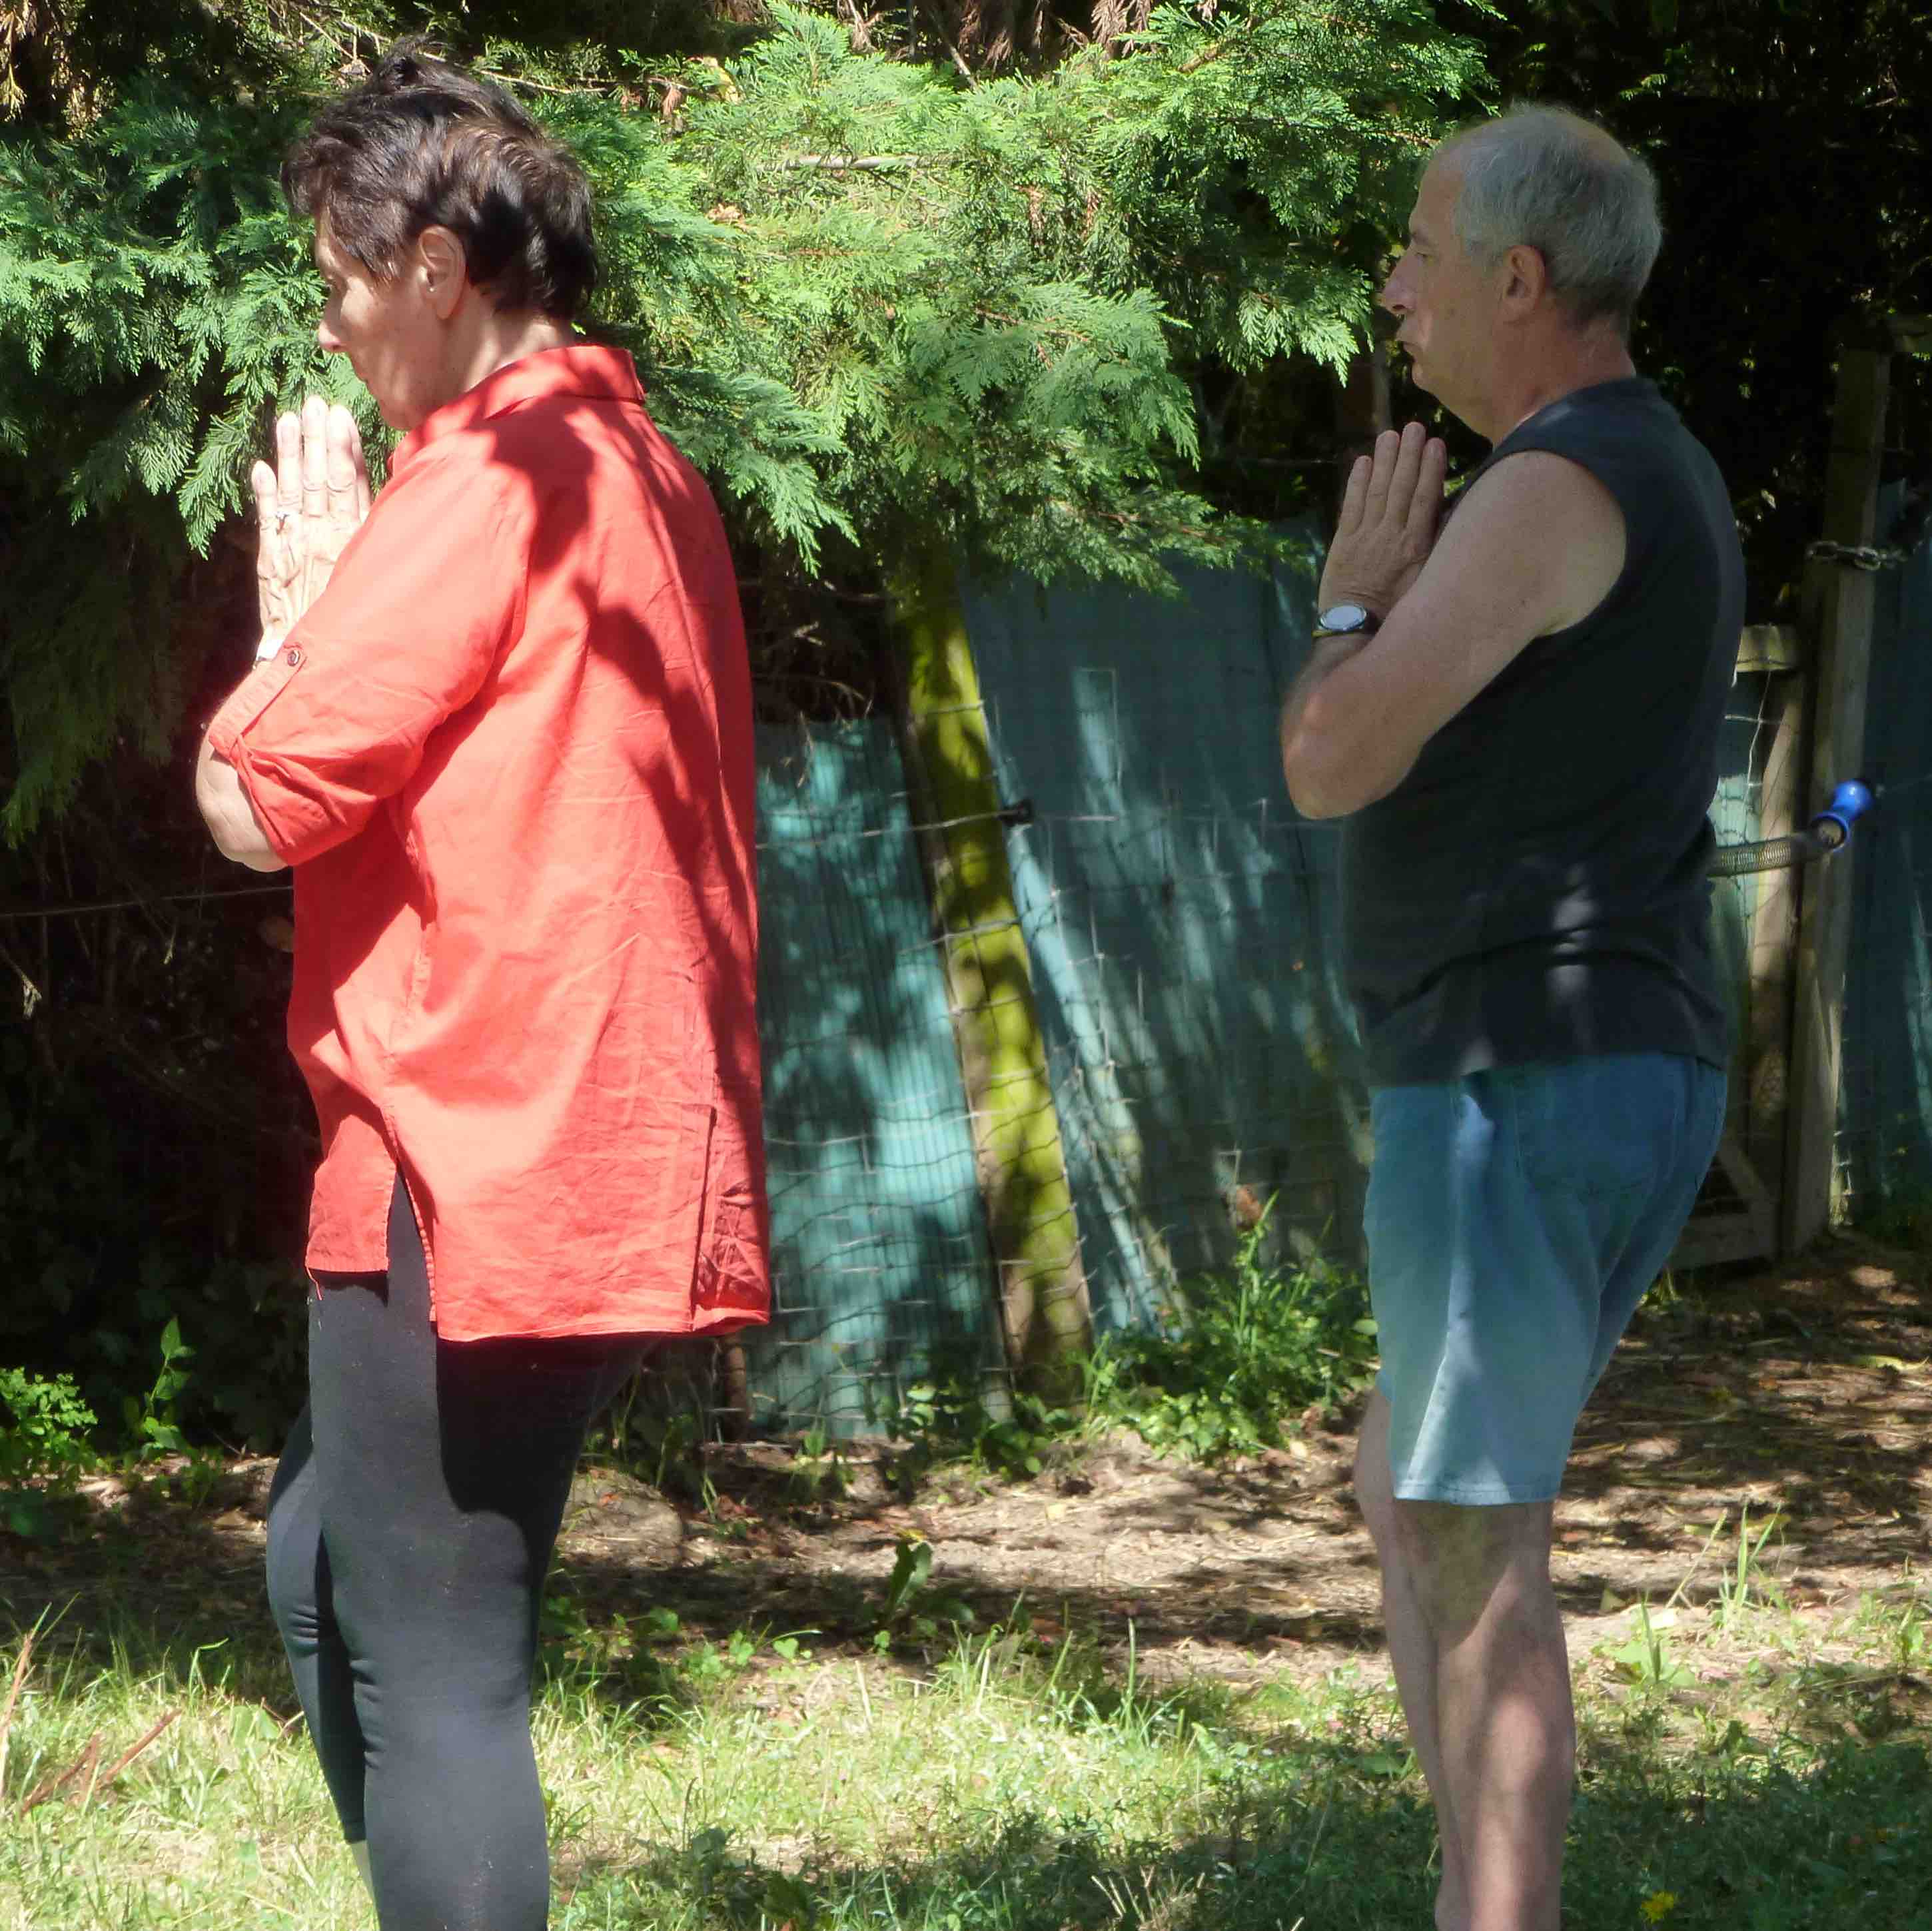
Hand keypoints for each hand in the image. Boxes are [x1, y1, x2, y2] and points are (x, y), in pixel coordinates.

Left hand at [252, 395, 369, 647]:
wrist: (322, 667)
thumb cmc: (357, 623)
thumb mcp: (377, 579)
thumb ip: (375, 539)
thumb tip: (384, 503)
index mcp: (353, 542)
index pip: (349, 486)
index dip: (344, 450)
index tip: (341, 417)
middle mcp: (325, 540)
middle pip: (321, 481)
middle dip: (318, 440)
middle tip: (315, 402)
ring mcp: (296, 548)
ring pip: (295, 492)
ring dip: (291, 454)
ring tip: (290, 418)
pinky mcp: (272, 562)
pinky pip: (267, 521)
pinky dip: (263, 494)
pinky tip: (261, 467)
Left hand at [1317, 421, 1447, 617]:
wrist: (1357, 629)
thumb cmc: (1398, 610)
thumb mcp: (1427, 582)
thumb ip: (1438, 547)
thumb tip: (1451, 514)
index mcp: (1416, 545)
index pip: (1427, 498)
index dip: (1431, 468)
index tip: (1436, 443)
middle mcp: (1391, 535)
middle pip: (1402, 487)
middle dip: (1409, 455)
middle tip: (1414, 426)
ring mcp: (1365, 536)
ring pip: (1378, 491)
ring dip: (1385, 460)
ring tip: (1390, 434)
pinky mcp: (1343, 542)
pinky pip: (1351, 505)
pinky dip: (1357, 482)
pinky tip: (1364, 461)